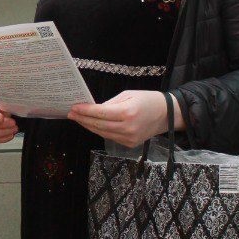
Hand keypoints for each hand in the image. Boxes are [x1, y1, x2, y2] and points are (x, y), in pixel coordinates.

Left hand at [67, 90, 182, 148]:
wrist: (167, 115)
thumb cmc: (147, 100)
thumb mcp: (128, 95)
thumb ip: (109, 103)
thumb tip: (92, 109)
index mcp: (127, 113)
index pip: (100, 113)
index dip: (85, 111)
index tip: (74, 107)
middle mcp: (128, 128)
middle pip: (98, 125)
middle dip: (82, 119)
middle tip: (70, 113)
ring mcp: (129, 138)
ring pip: (102, 133)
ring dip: (88, 126)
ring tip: (78, 118)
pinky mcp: (130, 144)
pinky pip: (110, 137)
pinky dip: (99, 130)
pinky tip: (91, 124)